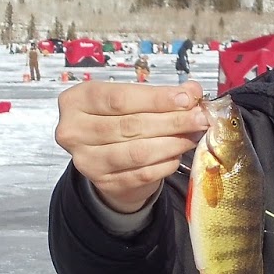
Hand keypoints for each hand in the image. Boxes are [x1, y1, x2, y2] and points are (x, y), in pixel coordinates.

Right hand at [54, 79, 208, 213]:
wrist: (105, 160)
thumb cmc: (118, 121)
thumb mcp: (132, 100)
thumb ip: (159, 94)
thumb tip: (192, 91)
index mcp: (77, 100)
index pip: (120, 98)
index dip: (157, 99)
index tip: (187, 98)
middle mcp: (74, 131)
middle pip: (131, 125)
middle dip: (172, 121)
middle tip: (199, 118)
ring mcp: (87, 160)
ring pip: (138, 152)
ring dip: (172, 143)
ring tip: (192, 135)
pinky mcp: (105, 183)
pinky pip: (143, 173)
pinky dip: (166, 163)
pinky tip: (178, 154)